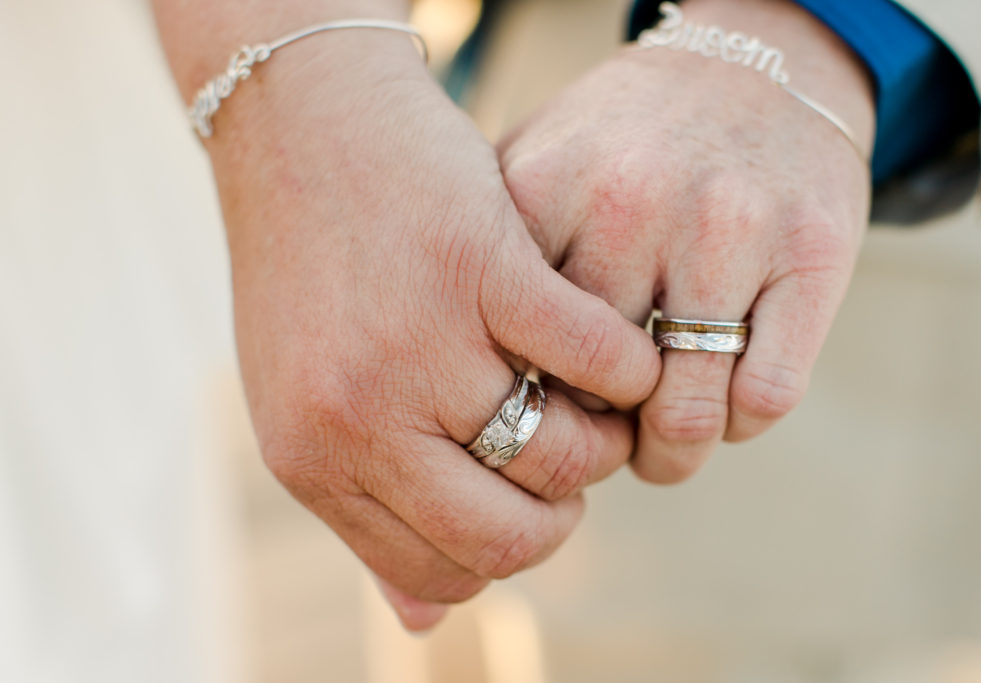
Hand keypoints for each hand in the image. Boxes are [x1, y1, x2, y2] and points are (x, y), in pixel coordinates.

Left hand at [207, 36, 659, 628]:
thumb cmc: (316, 273)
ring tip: (590, 394)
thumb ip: (366, 514)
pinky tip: (610, 344)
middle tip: (570, 450)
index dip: (505, 546)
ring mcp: (420, 344)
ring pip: (568, 454)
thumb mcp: (308, 404)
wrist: (303, 130)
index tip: (526, 498)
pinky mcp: (482, 269)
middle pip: (511, 536)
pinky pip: (602, 363)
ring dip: (603, 434)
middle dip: (562, 511)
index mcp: (314, 463)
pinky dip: (627, 364)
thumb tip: (423, 626)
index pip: (442, 574)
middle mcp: (360, 418)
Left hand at [498, 0, 874, 482]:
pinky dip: (740, 425)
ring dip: (671, 456)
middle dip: (595, 443)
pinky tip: (724, 409)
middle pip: (593, 390)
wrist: (754, 64)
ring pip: (685, 412)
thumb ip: (489, 250)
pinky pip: (764, 395)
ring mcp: (727, 230)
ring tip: (660, 453)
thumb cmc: (627, 141)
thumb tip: (452, 370)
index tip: (532, 417)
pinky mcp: (812, 254)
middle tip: (598, 449)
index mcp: (546, 189)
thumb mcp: (538, 164)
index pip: (511, 350)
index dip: (521, 405)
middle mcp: (633, 206)